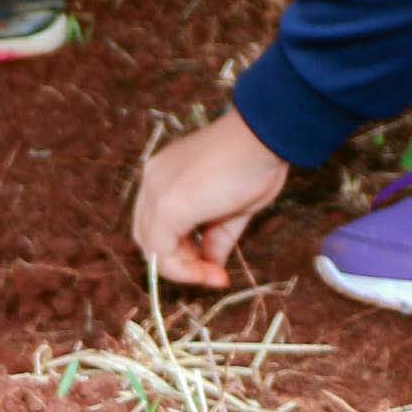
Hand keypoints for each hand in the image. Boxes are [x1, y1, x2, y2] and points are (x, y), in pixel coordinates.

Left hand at [133, 109, 289, 288]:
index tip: (213, 265)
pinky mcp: (167, 206)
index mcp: (164, 174)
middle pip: (147, 237)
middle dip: (178, 261)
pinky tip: (213, 274)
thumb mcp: (233, 207)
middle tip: (211, 271)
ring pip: (151, 248)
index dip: (181, 250)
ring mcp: (156, 192)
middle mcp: (152, 181)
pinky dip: (186, 270)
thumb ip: (217, 236)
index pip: (156, 222)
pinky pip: (163, 253)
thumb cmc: (255, 162)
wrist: (264, 136)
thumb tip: (213, 265)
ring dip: (183, 269)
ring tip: (214, 275)